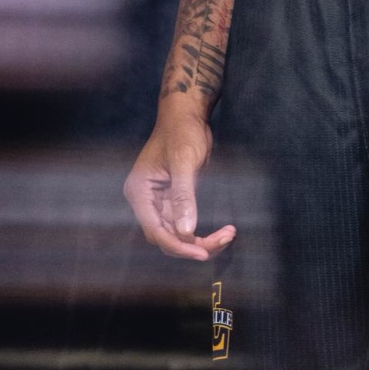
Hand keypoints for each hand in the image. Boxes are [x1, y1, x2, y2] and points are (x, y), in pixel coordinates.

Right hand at [122, 101, 236, 261]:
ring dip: (202, 241)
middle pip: (166, 237)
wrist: (186, 116)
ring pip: (177, 235)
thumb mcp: (183, 161)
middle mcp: (146, 201)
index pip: (155, 231)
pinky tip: (224, 231)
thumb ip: (183, 196)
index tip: (202, 252)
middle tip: (224, 239)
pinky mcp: (174, 202)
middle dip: (193, 245)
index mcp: (139, 192)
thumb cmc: (182, 132)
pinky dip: (203, 232)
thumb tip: (186, 231)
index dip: (178, 245)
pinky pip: (185, 225)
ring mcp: (159, 203)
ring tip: (229, 234)